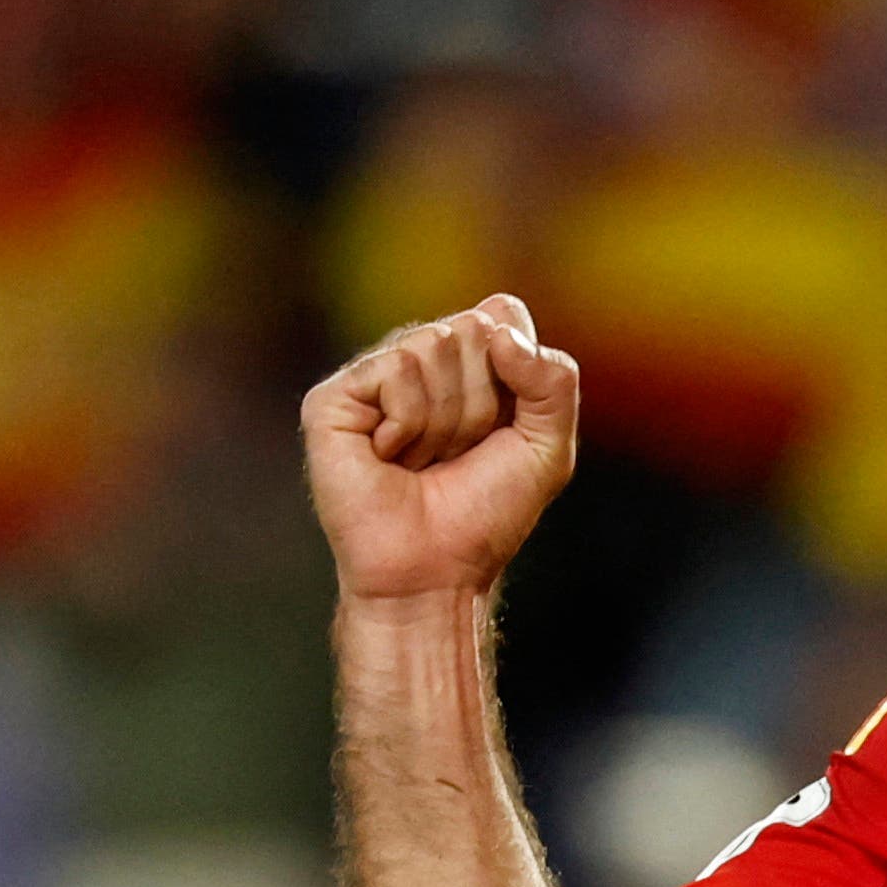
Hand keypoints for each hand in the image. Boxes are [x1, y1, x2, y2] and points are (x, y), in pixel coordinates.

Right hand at [301, 294, 579, 604]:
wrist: (437, 570)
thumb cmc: (486, 513)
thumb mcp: (549, 445)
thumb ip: (553, 379)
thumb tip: (497, 321)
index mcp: (464, 362)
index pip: (503, 315)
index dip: (518, 375)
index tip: (502, 431)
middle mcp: (416, 360)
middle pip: (472, 329)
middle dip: (483, 402)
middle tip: (460, 452)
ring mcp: (373, 377)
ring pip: (434, 346)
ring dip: (447, 419)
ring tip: (424, 459)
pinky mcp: (334, 397)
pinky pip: (396, 369)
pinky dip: (409, 422)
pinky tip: (390, 456)